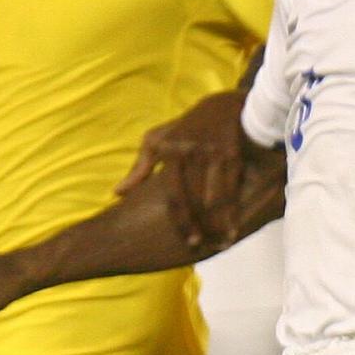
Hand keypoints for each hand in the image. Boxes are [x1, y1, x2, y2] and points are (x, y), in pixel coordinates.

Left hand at [114, 88, 251, 249]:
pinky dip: (235, 210)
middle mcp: (192, 153)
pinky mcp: (234, 153)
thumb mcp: (159, 139)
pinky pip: (234, 187)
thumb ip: (140, 167)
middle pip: (194, 200)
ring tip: (221, 244)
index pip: (173, 194)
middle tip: (202, 248)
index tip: (189, 242)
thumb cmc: (190, 126)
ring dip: (219, 224)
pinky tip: (236, 229)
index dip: (182, 220)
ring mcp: (214, 153)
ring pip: (216, 197)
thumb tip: (118, 194)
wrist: (228, 105)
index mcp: (170, 152)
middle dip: (201, 227)